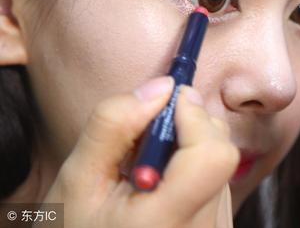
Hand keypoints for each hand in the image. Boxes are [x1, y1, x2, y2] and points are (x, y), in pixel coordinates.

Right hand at [43, 77, 238, 227]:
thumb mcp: (77, 181)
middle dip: (188, 126)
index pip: (212, 155)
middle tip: (146, 139)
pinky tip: (163, 184)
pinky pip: (220, 181)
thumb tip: (162, 87)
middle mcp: (203, 227)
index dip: (193, 116)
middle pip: (220, 152)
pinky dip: (194, 169)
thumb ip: (114, 127)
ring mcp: (217, 227)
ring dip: (189, 148)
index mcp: (166, 220)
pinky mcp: (221, 225)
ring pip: (221, 163)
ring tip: (148, 168)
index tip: (167, 100)